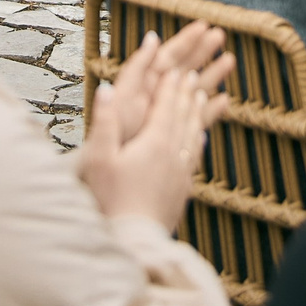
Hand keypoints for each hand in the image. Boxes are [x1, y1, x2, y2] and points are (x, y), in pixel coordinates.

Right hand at [79, 22, 233, 232]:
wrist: (135, 240)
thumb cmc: (111, 199)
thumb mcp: (100, 158)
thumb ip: (106, 120)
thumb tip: (108, 86)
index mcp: (155, 141)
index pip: (167, 104)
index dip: (171, 83)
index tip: (177, 65)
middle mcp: (173, 153)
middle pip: (185, 114)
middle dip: (188, 90)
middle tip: (193, 72)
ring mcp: (181, 172)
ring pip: (194, 132)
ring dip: (198, 110)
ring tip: (205, 94)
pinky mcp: (183, 189)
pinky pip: (195, 155)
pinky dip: (199, 139)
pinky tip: (200, 137)